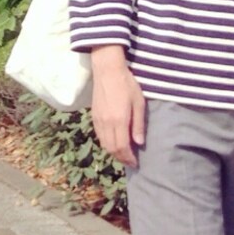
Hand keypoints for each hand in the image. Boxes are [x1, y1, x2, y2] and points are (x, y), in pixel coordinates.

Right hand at [90, 46, 145, 166]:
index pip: (123, 147)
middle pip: (112, 149)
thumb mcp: (139, 103)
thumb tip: (139, 143)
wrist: (107, 71)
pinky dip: (107, 144)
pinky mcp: (94, 117)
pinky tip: (114, 142)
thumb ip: (138, 125)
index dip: (129, 158)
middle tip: (131, 162)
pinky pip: (100, 136)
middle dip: (121, 158)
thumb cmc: (127, 84)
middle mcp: (107, 124)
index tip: (136, 163)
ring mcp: (98, 121)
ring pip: (104, 144)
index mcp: (119, 121)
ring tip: (123, 154)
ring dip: (114, 152)